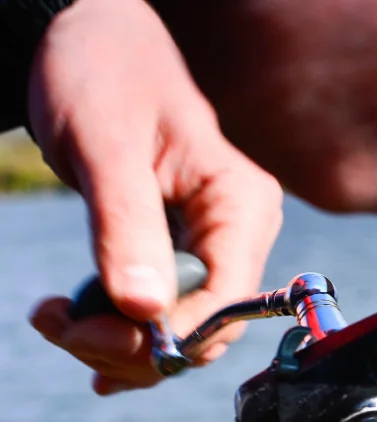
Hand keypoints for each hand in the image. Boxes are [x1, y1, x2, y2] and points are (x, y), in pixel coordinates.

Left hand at [25, 0, 282, 394]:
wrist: (84, 39)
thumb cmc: (100, 73)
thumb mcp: (105, 145)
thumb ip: (126, 227)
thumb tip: (145, 312)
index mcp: (243, 206)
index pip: (226, 303)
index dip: (166, 336)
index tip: (87, 333)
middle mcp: (239, 234)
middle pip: (204, 329)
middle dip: (131, 344)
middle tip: (55, 325)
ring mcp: (212, 247)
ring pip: (178, 331)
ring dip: (113, 342)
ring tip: (51, 316)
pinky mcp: (180, 254)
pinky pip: (159, 314)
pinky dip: (115, 330)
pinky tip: (72, 326)